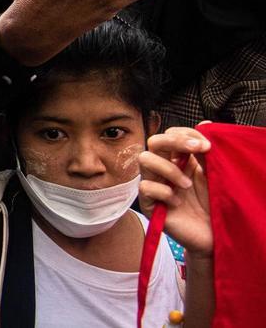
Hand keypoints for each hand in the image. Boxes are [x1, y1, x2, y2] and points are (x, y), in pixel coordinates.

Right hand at [139, 126, 211, 256]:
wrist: (214, 236)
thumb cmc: (214, 206)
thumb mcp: (213, 175)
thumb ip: (206, 152)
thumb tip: (205, 123)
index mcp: (179, 159)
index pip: (171, 135)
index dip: (186, 135)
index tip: (207, 145)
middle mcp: (164, 169)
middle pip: (154, 141)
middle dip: (174, 141)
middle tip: (196, 149)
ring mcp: (155, 185)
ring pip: (145, 160)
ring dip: (169, 169)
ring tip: (186, 185)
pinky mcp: (149, 204)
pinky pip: (146, 187)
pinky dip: (164, 192)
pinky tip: (177, 203)